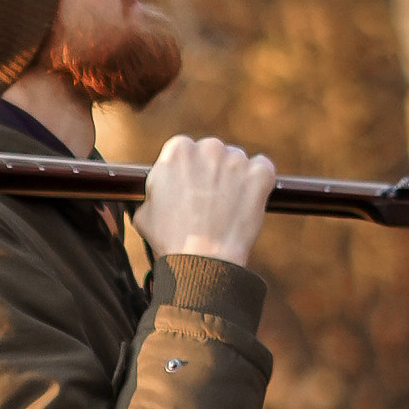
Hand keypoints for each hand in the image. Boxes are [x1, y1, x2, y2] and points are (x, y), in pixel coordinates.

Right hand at [134, 134, 275, 267]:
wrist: (202, 261)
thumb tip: (160, 192)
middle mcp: (208, 147)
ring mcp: (236, 159)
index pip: (185, 152)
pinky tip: (249, 202)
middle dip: (212, 173)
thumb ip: (156, 191)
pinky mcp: (259, 174)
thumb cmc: (170, 241)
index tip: (190, 192)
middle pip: (213, 154)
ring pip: (237, 163)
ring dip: (235, 179)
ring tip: (228, 210)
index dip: (188, 174)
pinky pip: (263, 170)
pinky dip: (258, 183)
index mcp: (177, 150)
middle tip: (210, 203)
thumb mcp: (144, 212)